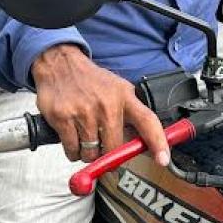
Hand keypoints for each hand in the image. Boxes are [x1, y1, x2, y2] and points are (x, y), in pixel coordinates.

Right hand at [30, 44, 169, 165]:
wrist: (59, 63)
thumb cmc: (90, 80)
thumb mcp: (117, 88)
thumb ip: (131, 113)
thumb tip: (142, 143)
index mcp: (124, 97)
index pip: (148, 121)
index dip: (158, 142)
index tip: (163, 159)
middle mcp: (106, 105)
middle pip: (114, 148)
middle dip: (108, 154)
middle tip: (102, 145)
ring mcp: (84, 112)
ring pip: (91, 154)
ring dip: (87, 152)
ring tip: (84, 136)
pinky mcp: (63, 118)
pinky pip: (72, 151)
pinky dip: (72, 151)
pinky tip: (73, 136)